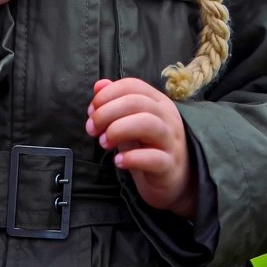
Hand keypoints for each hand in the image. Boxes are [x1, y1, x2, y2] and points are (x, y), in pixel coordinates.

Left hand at [86, 77, 196, 218]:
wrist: (175, 181)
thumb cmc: (149, 146)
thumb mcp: (131, 121)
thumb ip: (116, 102)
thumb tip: (99, 85)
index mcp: (158, 101)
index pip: (132, 85)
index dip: (107, 95)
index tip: (91, 111)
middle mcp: (167, 117)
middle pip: (136, 102)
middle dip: (107, 112)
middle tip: (92, 129)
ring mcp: (171, 141)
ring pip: (147, 123)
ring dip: (118, 130)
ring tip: (104, 143)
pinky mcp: (170, 165)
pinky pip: (153, 158)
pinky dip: (132, 158)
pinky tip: (118, 161)